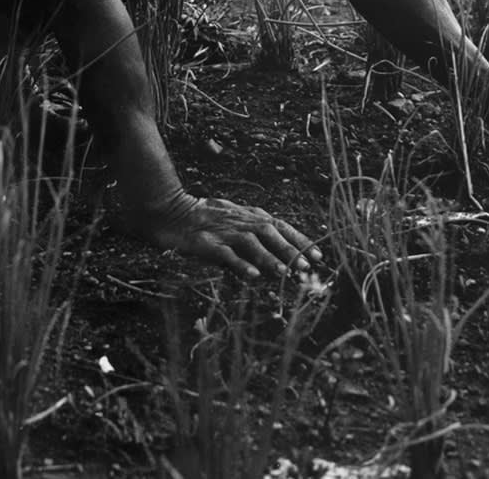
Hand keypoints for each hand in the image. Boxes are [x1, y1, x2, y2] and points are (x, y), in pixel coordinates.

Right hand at [120, 190, 322, 278]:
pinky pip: (225, 254)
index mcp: (248, 215)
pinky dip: (240, 264)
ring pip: (250, 242)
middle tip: (308, 266)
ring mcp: (222, 230)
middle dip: (290, 248)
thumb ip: (254, 237)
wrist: (170, 212)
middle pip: (270, 231)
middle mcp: (238, 220)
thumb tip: (279, 259)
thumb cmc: (204, 220)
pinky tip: (252, 276)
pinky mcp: (205, 242)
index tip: (318, 255)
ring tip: (285, 273)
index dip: (300, 239)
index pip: (280, 224)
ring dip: (269, 257)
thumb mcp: (232, 223)